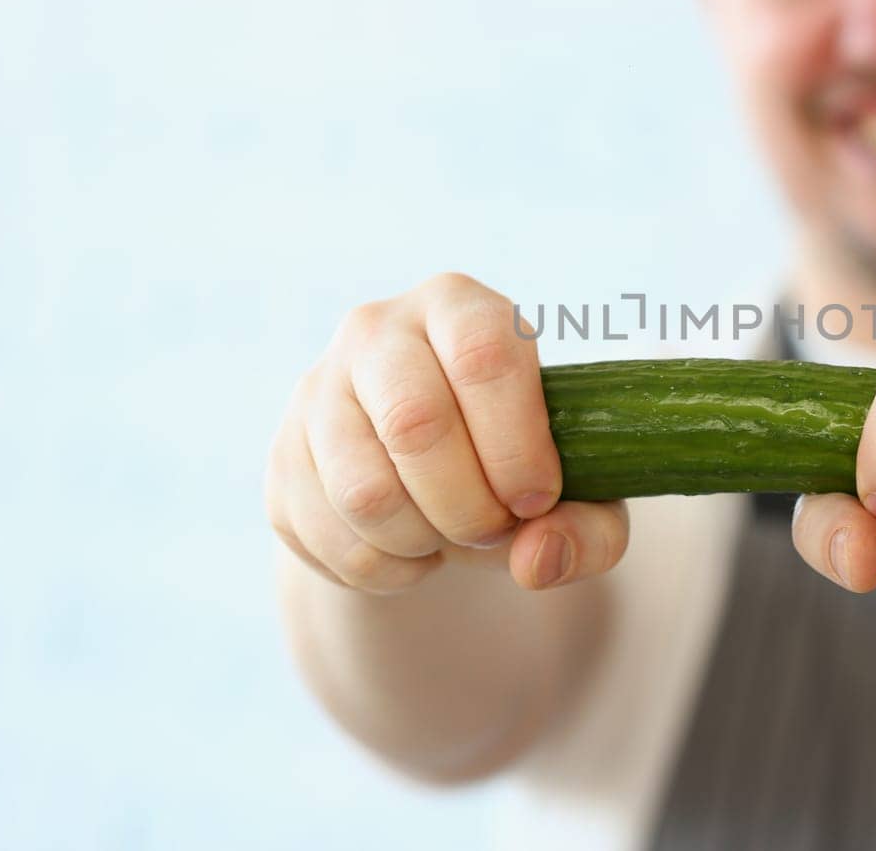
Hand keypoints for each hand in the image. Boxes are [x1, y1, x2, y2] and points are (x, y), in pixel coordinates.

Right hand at [264, 274, 628, 594]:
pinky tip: (409, 550)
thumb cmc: (517, 465)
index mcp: (460, 307)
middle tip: (493, 530)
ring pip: (365, 491)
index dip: (516, 445)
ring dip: (424, 541)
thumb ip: (592, 530)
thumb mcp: (580, 494)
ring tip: (451, 537)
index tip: (536, 499)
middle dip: (468, 506)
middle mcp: (378, 329)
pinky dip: (383, 568)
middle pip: (416, 424)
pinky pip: (329, 535)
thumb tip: (537, 558)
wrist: (430, 481)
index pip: (485, 357)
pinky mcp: (283, 456)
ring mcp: (317, 389)